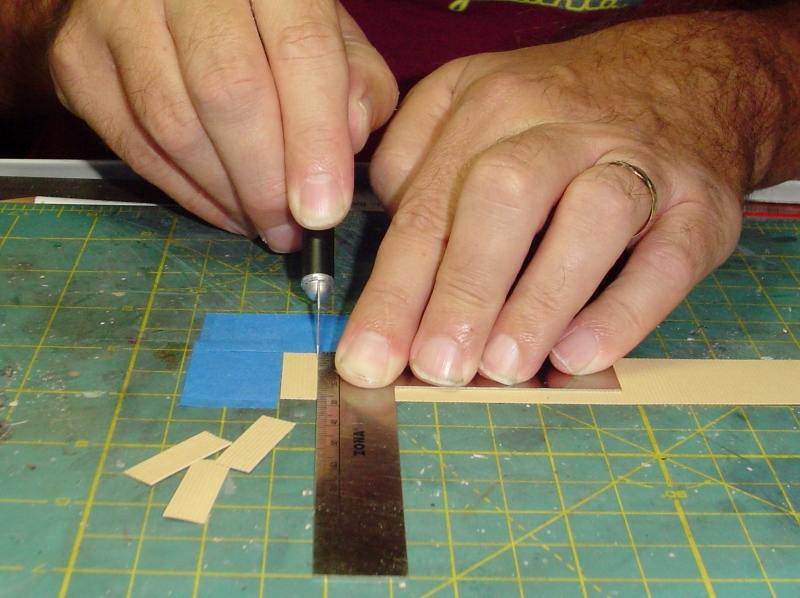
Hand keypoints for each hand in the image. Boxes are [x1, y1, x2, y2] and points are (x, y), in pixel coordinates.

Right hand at [48, 0, 396, 247]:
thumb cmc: (260, 15)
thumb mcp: (324, 28)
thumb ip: (354, 78)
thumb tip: (349, 140)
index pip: (299, 49)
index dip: (316, 138)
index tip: (325, 210)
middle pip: (228, 92)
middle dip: (266, 181)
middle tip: (290, 230)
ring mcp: (116, 13)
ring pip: (174, 126)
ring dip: (226, 195)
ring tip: (262, 224)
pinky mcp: (76, 58)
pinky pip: (132, 146)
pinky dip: (185, 193)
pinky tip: (223, 211)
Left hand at [335, 12, 790, 387]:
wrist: (683, 76)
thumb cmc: (555, 117)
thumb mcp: (470, 106)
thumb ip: (415, 169)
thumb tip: (388, 267)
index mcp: (488, 108)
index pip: (428, 209)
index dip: (393, 291)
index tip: (368, 360)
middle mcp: (559, 127)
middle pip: (501, 198)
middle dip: (462, 289)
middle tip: (436, 368)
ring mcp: (636, 161)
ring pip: (590, 218)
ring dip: (541, 298)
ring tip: (502, 366)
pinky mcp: (698, 205)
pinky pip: (668, 258)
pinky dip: (625, 310)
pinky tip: (580, 355)